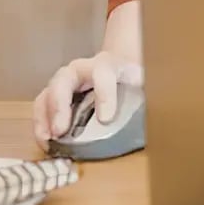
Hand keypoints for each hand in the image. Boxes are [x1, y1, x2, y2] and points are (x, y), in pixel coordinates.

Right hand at [33, 0, 143, 150]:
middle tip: (61, 129)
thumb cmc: (133, 80)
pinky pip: (42, 105)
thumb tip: (163, 118)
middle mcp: (82, 69)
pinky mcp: (56, 94)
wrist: (121, 66)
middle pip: (64, 79)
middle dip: (60, 105)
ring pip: (48, 92)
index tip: (106, 118)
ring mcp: (66, 80)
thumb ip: (149, 97)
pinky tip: (44, 140)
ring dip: (44, 116)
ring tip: (47, 138)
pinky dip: (40, 122)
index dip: (104, 94)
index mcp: (109, 65)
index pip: (104, 73)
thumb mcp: (146, 83)